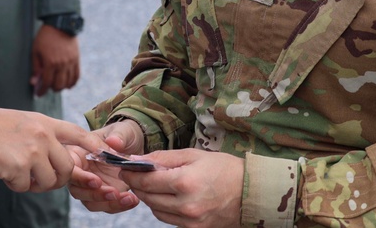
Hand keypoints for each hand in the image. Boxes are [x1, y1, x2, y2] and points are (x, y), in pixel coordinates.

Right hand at [0, 106, 107, 192]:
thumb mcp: (23, 121)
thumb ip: (42, 135)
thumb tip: (55, 156)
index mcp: (45, 122)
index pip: (78, 133)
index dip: (94, 146)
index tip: (105, 154)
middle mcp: (43, 135)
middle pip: (67, 167)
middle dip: (57, 178)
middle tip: (39, 178)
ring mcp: (33, 151)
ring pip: (49, 181)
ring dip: (34, 184)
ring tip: (17, 173)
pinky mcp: (19, 166)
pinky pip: (25, 187)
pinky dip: (14, 185)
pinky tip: (2, 171)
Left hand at [30, 24, 79, 95]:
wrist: (60, 24)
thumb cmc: (45, 37)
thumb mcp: (36, 50)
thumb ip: (36, 68)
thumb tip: (34, 82)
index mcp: (50, 62)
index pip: (47, 83)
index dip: (42, 90)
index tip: (38, 94)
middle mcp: (62, 64)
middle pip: (58, 85)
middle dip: (51, 89)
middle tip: (46, 87)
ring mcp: (71, 62)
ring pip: (68, 83)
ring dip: (61, 87)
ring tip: (55, 84)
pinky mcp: (77, 59)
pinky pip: (76, 76)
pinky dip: (72, 83)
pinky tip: (67, 84)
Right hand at [68, 120, 142, 212]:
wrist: (135, 146)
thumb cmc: (122, 134)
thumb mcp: (123, 131)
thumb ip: (118, 135)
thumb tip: (113, 141)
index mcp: (77, 153)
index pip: (70, 168)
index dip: (80, 177)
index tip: (97, 180)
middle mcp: (81, 171)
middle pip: (77, 189)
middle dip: (94, 194)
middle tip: (114, 192)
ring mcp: (91, 185)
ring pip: (89, 202)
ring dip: (107, 203)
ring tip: (128, 198)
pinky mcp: (103, 195)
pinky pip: (105, 206)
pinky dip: (118, 206)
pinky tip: (132, 200)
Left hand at [120, 148, 243, 227]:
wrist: (251, 192)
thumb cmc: (223, 169)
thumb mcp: (192, 155)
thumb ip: (162, 158)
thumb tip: (136, 160)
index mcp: (185, 182)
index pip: (145, 181)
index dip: (131, 174)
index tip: (124, 168)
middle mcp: (186, 205)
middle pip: (147, 198)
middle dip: (137, 186)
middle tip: (134, 175)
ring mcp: (191, 221)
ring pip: (156, 211)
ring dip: (149, 198)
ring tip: (152, 185)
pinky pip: (169, 220)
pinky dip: (163, 208)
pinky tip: (167, 197)